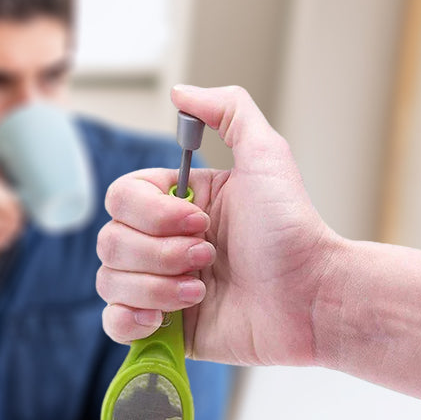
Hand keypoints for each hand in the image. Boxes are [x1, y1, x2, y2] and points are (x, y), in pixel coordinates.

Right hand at [96, 85, 340, 366]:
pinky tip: (166, 318)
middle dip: (160, 253)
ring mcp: (158, 286)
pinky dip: (131, 320)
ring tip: (203, 290)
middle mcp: (160, 244)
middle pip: (109, 240)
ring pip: (109, 281)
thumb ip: (228, 111)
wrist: (311, 299)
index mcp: (175, 205)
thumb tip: (179, 91)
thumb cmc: (293, 232)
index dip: (152, 214)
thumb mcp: (267, 156)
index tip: (200, 222)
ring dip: (156, 286)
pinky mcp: (164, 328)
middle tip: (210, 257)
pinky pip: (114, 323)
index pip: (120, 198)